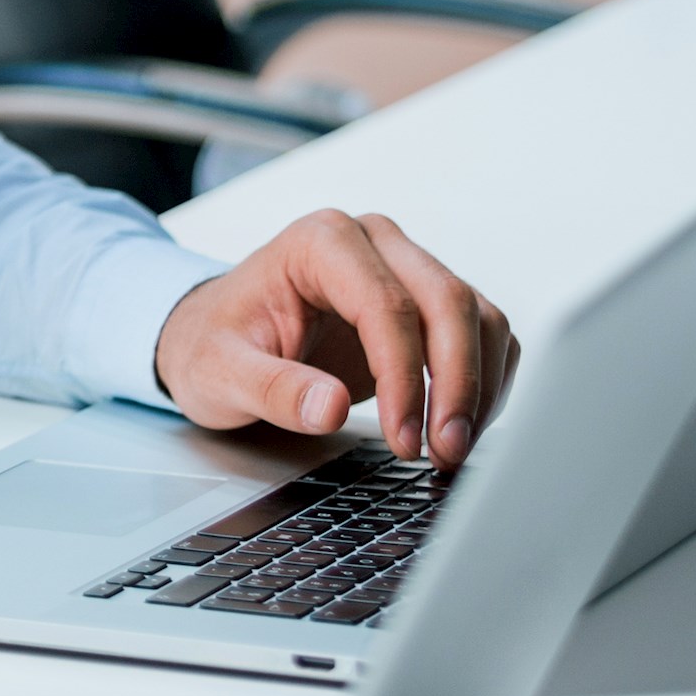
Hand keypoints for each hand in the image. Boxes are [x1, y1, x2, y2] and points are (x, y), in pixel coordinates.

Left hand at [155, 209, 517, 465]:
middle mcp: (372, 243)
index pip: (386, 305)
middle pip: (448, 302)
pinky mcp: (425, 303)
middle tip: (444, 452)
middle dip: (458, 384)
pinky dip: (484, 382)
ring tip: (450, 451)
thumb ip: (272, 389)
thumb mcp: (219, 373)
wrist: (212, 336)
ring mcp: (405, 267)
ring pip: (477, 317)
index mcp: (320, 243)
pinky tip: (459, 427)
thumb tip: (329, 407)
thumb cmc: (212, 344)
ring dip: (478, 387)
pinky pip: (481, 334)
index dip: (405, 378)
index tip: (404, 439)